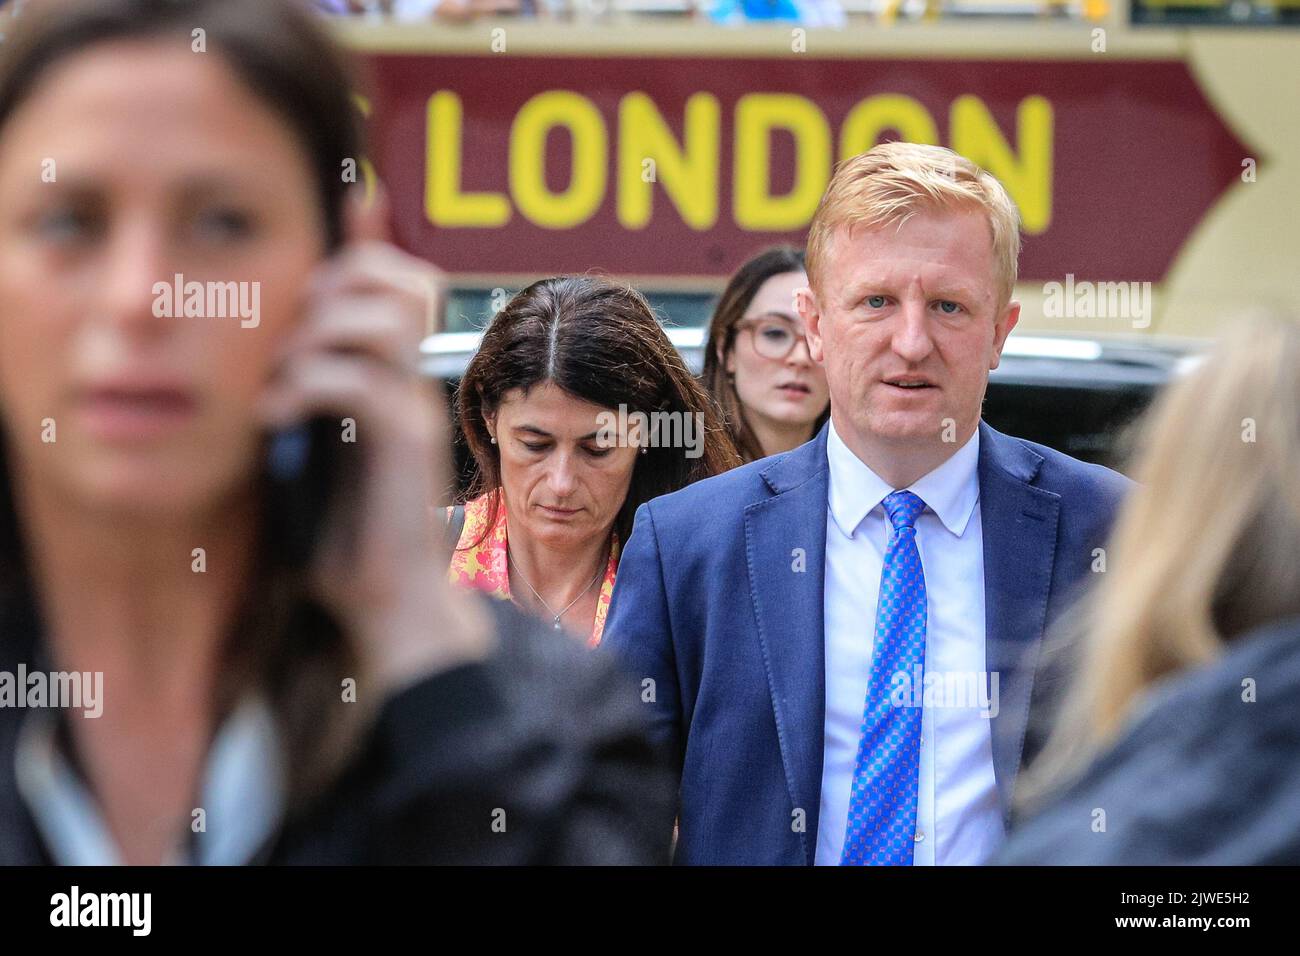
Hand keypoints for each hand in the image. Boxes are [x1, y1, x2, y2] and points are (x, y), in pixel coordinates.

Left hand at [258, 189, 491, 692]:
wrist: (387, 597)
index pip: (397, 282)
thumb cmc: (343, 532)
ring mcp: (414, 407)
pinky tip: (271, 415)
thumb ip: (297, 401)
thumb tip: (252, 369)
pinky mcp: (406, 442)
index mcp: (390, 375)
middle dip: (340, 278)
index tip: (327, 232)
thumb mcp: (311, 450)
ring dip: (321, 328)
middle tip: (293, 325)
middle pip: (403, 280)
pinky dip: (305, 384)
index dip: (365, 243)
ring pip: (387, 318)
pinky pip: (361, 381)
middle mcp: (411, 381)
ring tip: (280, 371)